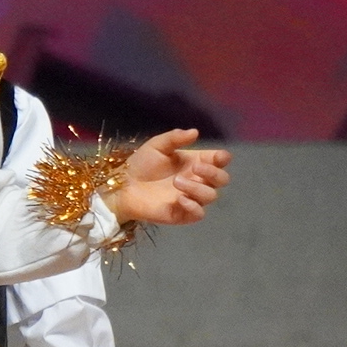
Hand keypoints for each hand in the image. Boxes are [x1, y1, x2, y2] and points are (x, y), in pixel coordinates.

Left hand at [109, 129, 230, 228]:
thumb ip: (175, 138)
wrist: (123, 186)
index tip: (218, 156)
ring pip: (211, 196)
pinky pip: (199, 214)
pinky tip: (179, 199)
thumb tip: (195, 132)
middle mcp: (198, 180)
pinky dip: (194, 207)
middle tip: (195, 168)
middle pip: (222, 179)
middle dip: (214, 172)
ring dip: (197, 188)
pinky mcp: (183, 214)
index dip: (223, 158)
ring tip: (176, 182)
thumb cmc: (141, 164)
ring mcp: (192, 198)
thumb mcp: (157, 146)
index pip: (219, 161)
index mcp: (196, 162)